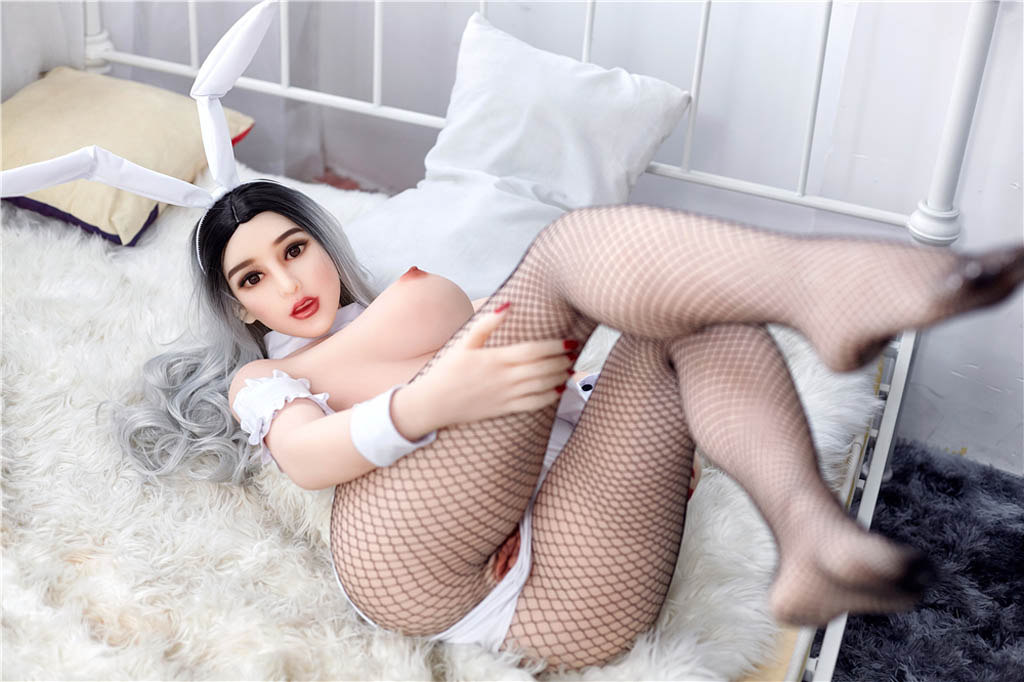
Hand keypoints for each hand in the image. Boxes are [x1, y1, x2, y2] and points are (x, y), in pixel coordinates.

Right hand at [419, 304, 576, 426]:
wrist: (432, 403)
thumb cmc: (447, 371)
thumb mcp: (463, 343)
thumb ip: (486, 324)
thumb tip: (508, 305)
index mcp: (495, 358)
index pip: (533, 350)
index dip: (555, 346)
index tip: (569, 341)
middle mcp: (503, 377)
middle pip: (542, 368)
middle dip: (562, 360)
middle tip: (575, 353)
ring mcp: (505, 395)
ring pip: (541, 386)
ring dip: (560, 376)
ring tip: (570, 367)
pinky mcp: (504, 410)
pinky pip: (533, 404)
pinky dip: (550, 397)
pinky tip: (559, 389)